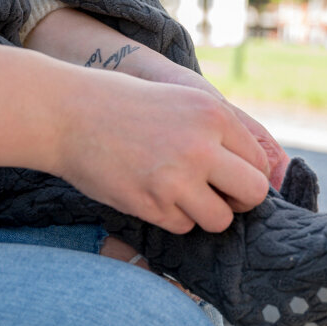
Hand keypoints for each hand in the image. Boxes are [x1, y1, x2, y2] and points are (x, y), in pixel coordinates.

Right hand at [53, 67, 270, 234]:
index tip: (226, 176)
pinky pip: (182, 226)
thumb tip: (248, 170)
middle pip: (253, 193)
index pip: (259, 161)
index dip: (245, 173)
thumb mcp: (178, 99)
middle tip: (214, 194)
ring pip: (220, 219)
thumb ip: (214, 129)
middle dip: (237, 200)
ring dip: (202, 212)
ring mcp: (177, 178)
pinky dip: (170, 216)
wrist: (67, 113)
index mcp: (212, 113)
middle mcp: (202, 146)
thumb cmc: (121, 102)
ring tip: (176, 192)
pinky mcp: (151, 203)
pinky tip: (148, 191)